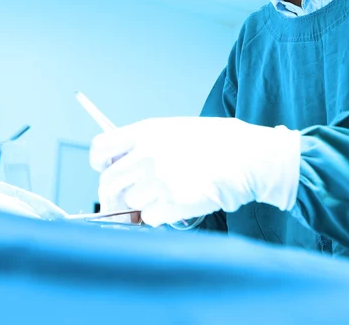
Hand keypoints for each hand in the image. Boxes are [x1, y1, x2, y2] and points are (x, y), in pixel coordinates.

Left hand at [90, 117, 300, 226]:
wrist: (248, 155)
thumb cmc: (216, 141)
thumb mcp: (175, 130)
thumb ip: (144, 145)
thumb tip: (121, 168)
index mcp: (146, 131)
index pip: (100, 148)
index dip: (100, 163)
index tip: (105, 170)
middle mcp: (147, 154)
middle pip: (108, 183)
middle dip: (113, 195)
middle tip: (124, 200)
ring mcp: (158, 180)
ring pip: (129, 204)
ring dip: (141, 204)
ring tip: (165, 194)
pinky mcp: (172, 203)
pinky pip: (150, 218)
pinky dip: (159, 215)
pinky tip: (178, 201)